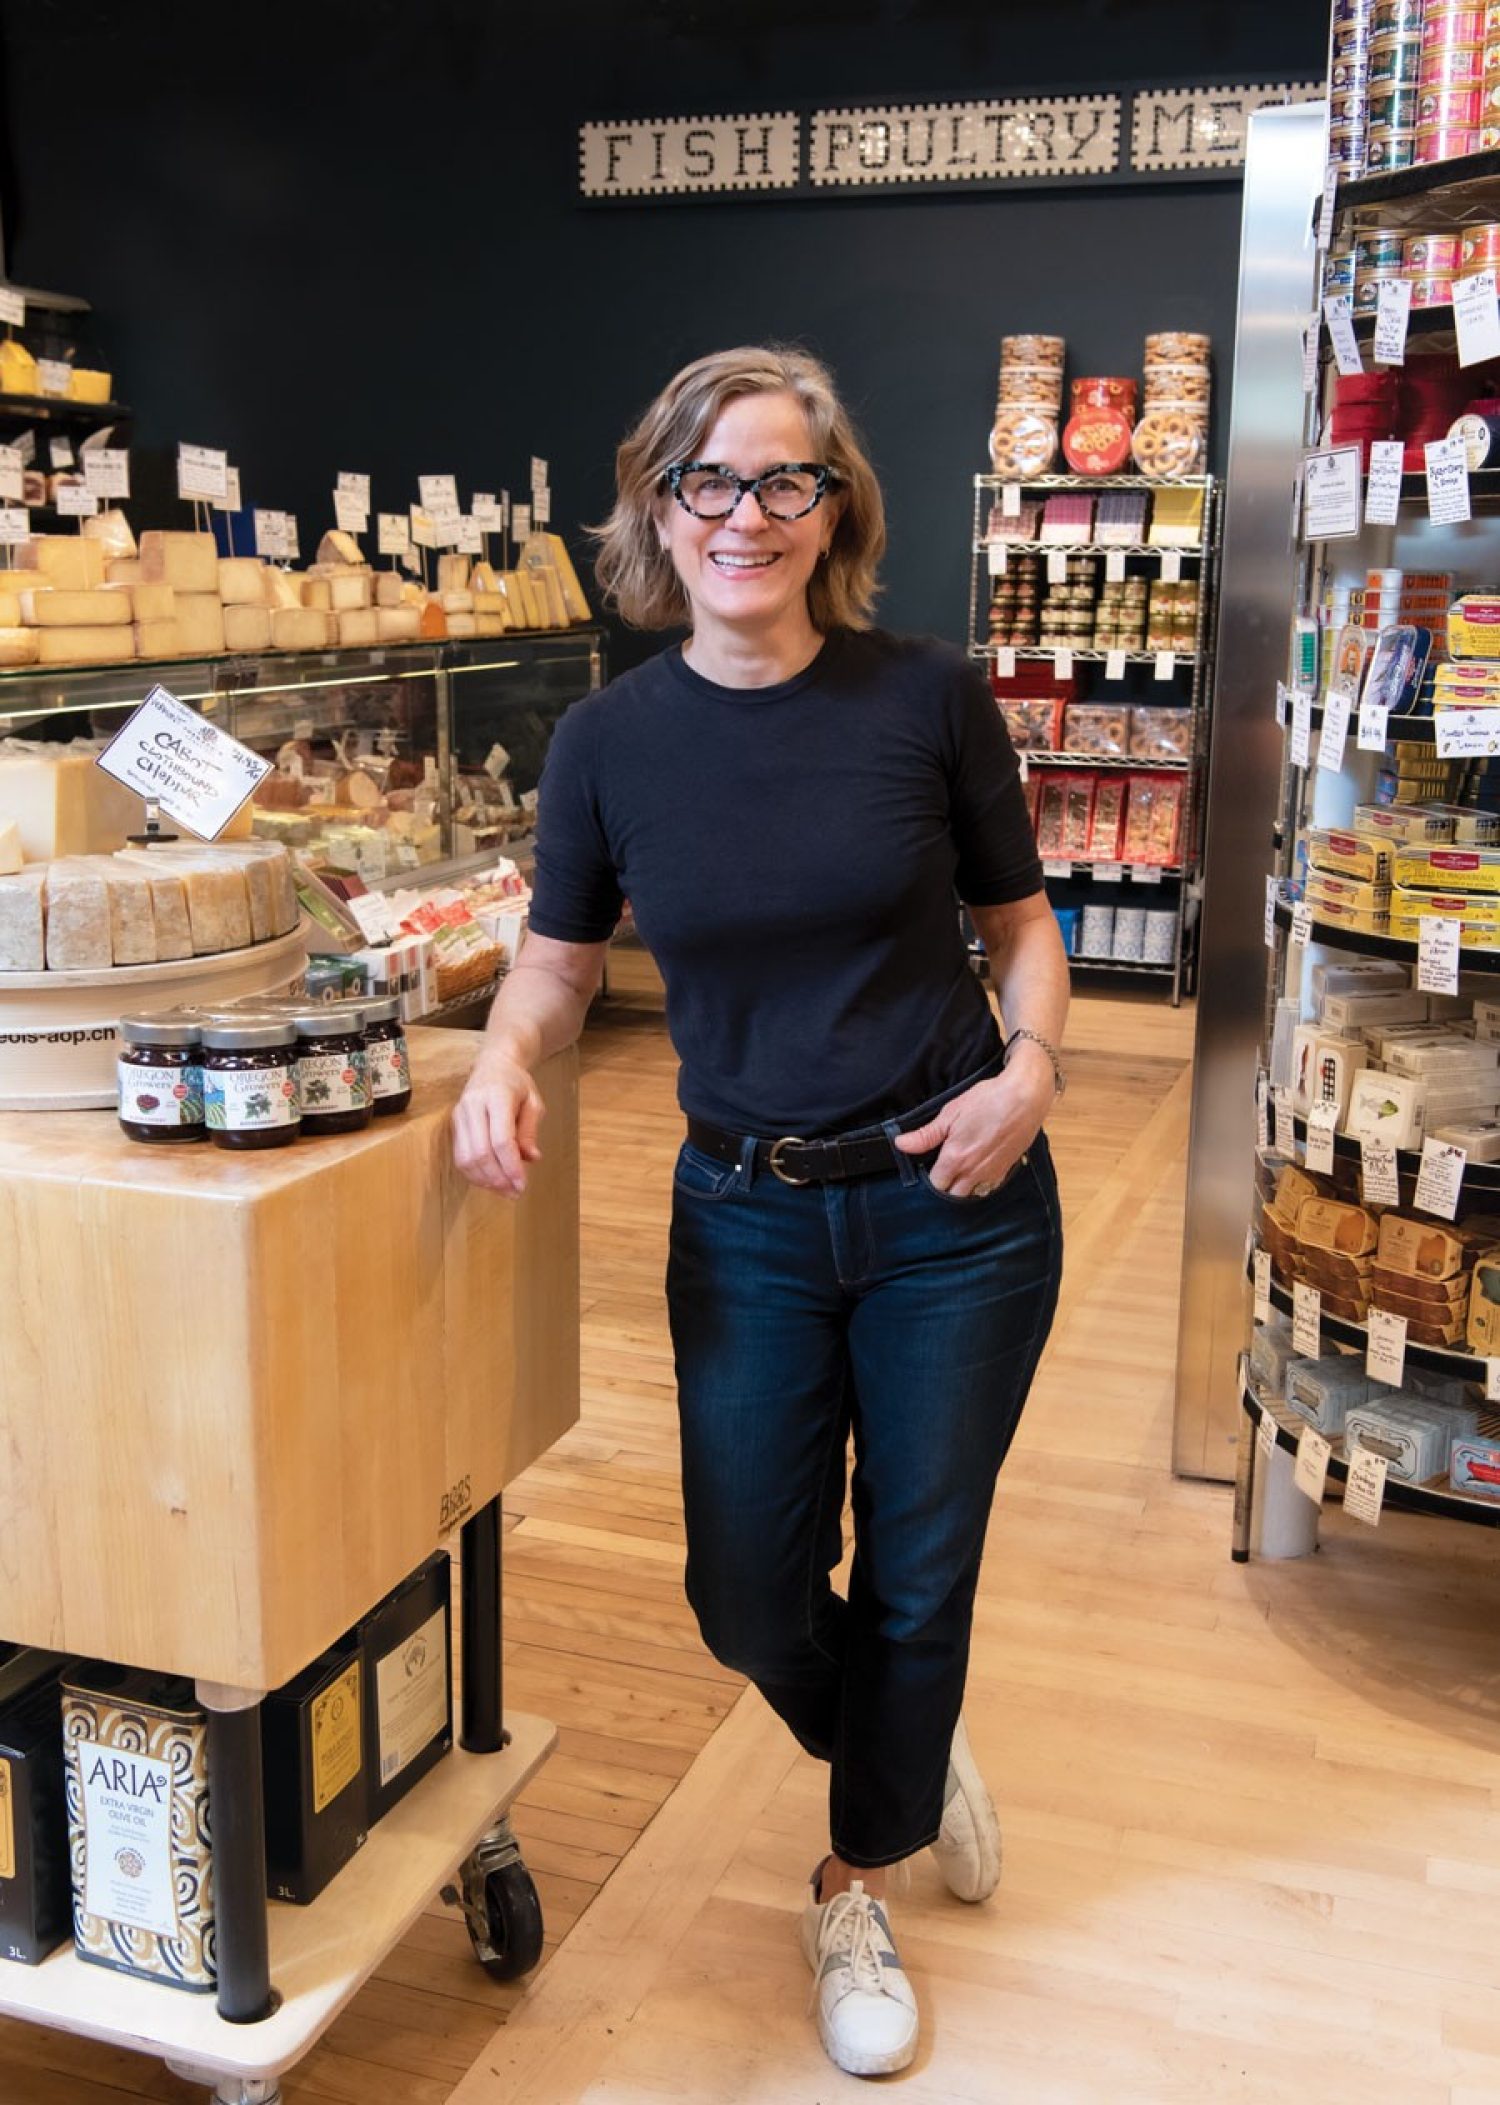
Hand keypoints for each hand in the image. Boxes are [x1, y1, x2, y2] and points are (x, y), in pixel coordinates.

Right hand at [452, 1051, 544, 1195]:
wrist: (493, 1065)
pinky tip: (491, 1181)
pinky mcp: (454, 1124)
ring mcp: (460, 1115)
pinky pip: (460, 1157)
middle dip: (498, 1178)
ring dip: (485, 1180)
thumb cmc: (517, 1084)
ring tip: (504, 1190)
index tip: (522, 1184)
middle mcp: (473, 1105)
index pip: (500, 1139)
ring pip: (465, 1158)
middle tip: (515, 1192)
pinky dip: (474, 1174)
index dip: (511, 1166)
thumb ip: (530, 1131)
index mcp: (497, 1096)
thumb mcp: (533, 1102)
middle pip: (480, 1152)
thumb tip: (531, 1159)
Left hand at [893, 1053, 1053, 1197]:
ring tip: (961, 1170)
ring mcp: (992, 1173)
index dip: (931, 1177)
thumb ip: (926, 1135)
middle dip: (946, 1186)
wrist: (1025, 1097)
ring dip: (963, 1188)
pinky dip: (981, 1184)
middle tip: (944, 1169)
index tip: (931, 1165)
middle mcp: (973, 1172)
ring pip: (972, 1194)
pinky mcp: (1006, 1169)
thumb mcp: (951, 1113)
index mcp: (955, 1159)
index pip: (936, 1184)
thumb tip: (900, 1144)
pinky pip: (989, 1187)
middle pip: (953, 1195)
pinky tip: (979, 1168)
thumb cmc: (987, 1100)